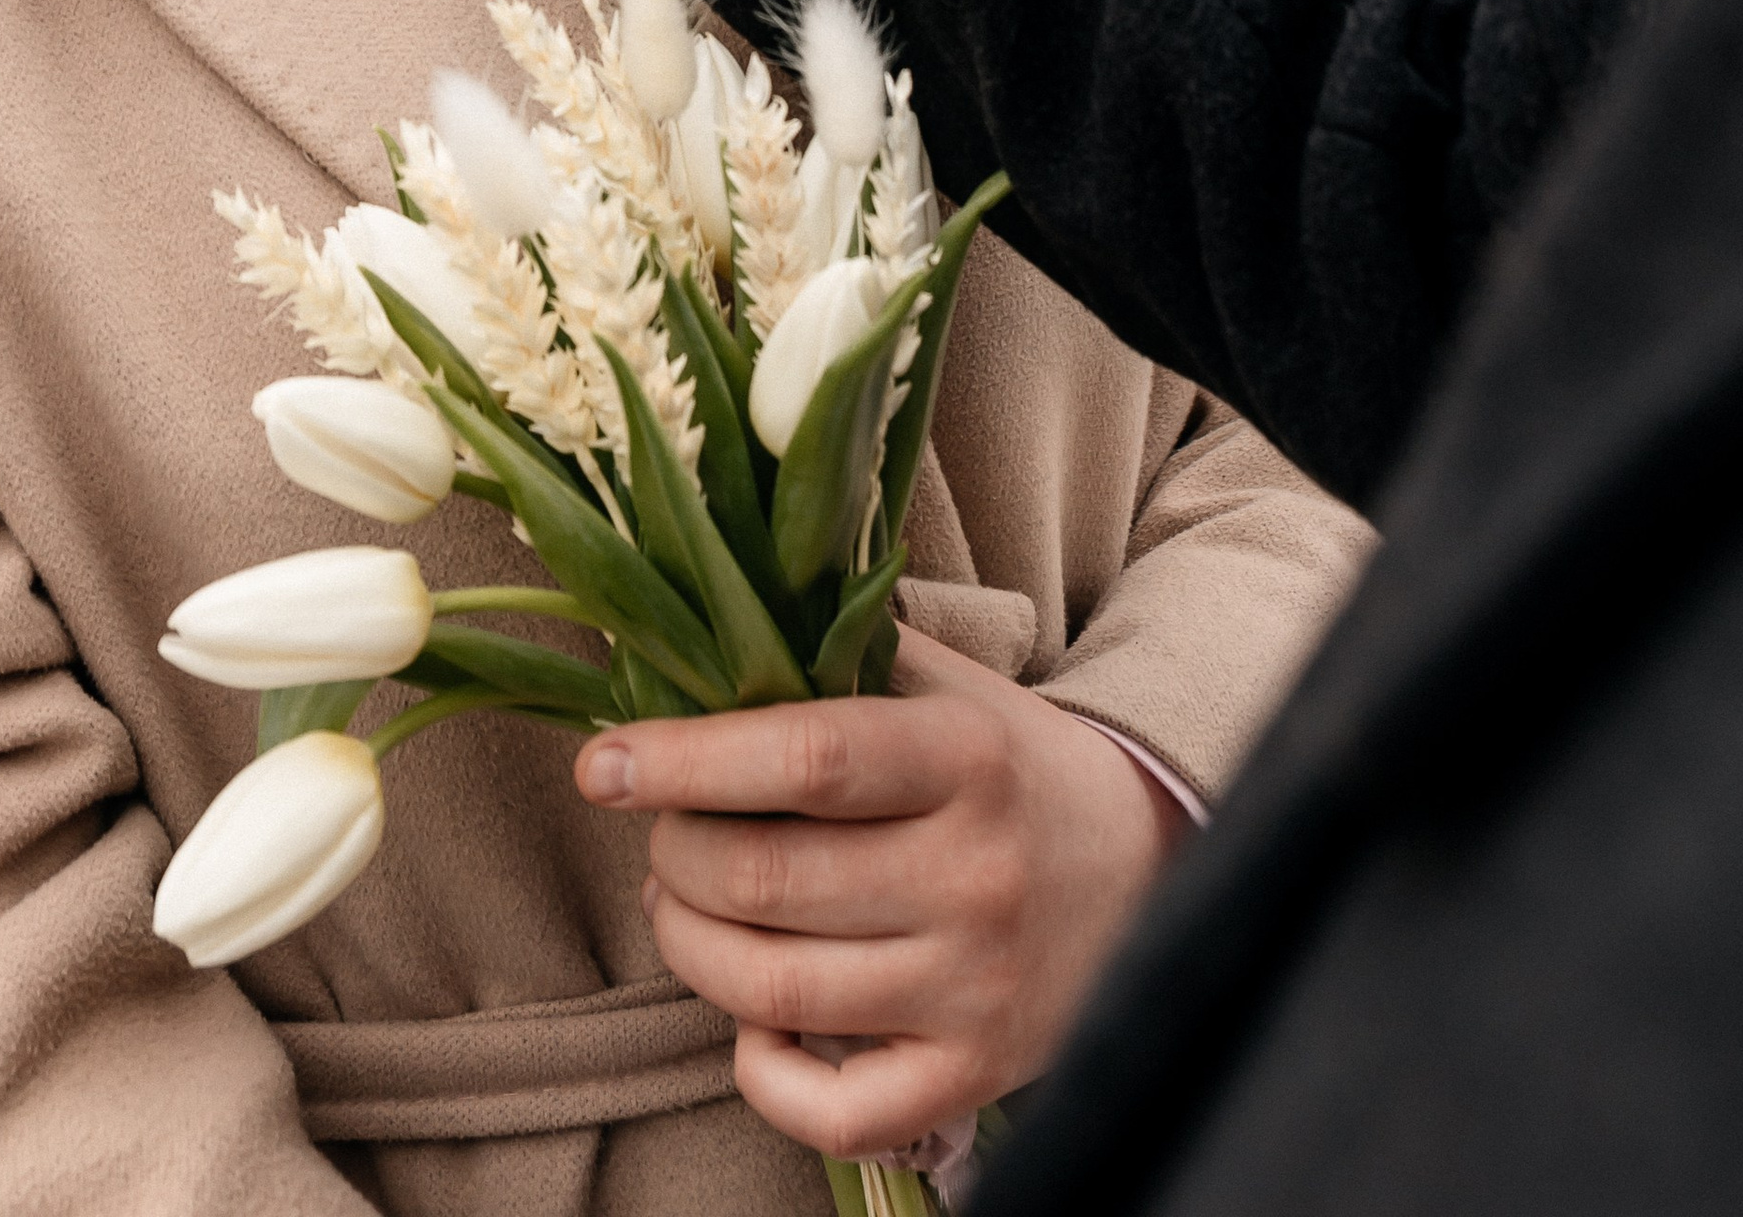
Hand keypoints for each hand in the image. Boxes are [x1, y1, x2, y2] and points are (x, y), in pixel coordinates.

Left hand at [574, 630, 1187, 1160]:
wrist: (1140, 873)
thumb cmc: (1006, 763)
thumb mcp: (943, 683)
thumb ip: (835, 653)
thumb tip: (696, 633)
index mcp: (965, 757)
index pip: (806, 758)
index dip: (685, 762)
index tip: (602, 764)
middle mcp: (974, 875)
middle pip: (764, 880)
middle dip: (673, 856)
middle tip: (664, 834)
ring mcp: (974, 988)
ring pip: (773, 988)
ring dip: (688, 943)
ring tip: (683, 903)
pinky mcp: (970, 1078)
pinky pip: (831, 1110)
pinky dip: (759, 1070)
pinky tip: (754, 1015)